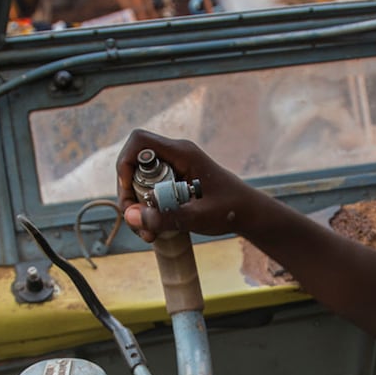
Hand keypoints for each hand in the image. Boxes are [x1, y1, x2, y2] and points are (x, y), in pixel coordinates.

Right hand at [115, 129, 258, 242]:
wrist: (250, 213)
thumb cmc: (231, 210)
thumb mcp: (198, 217)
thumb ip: (165, 216)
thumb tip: (129, 216)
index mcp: (183, 153)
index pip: (140, 141)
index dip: (125, 162)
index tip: (127, 190)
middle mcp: (176, 155)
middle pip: (134, 164)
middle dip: (128, 193)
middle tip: (136, 221)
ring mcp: (174, 166)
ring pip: (139, 180)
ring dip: (136, 205)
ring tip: (147, 232)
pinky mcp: (174, 180)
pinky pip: (149, 189)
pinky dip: (146, 208)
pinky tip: (154, 228)